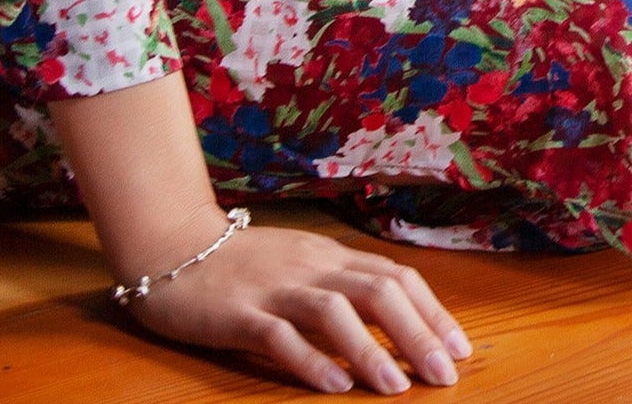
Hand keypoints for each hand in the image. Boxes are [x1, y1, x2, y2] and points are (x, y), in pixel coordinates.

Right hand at [127, 217, 472, 393]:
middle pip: (376, 290)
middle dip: (417, 333)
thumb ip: (340, 284)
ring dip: (370, 350)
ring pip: (333, 311)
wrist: (172, 244)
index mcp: (329, 255)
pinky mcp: (238, 313)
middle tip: (445, 375)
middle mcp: (310, 267)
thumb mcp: (301, 264)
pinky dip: (311, 361)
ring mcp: (274, 289)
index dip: (432, 311)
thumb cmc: (242, 263)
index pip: (395, 276)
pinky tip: (335, 386)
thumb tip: (396, 318)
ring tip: (397, 387)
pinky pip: (279, 336)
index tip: (460, 349)